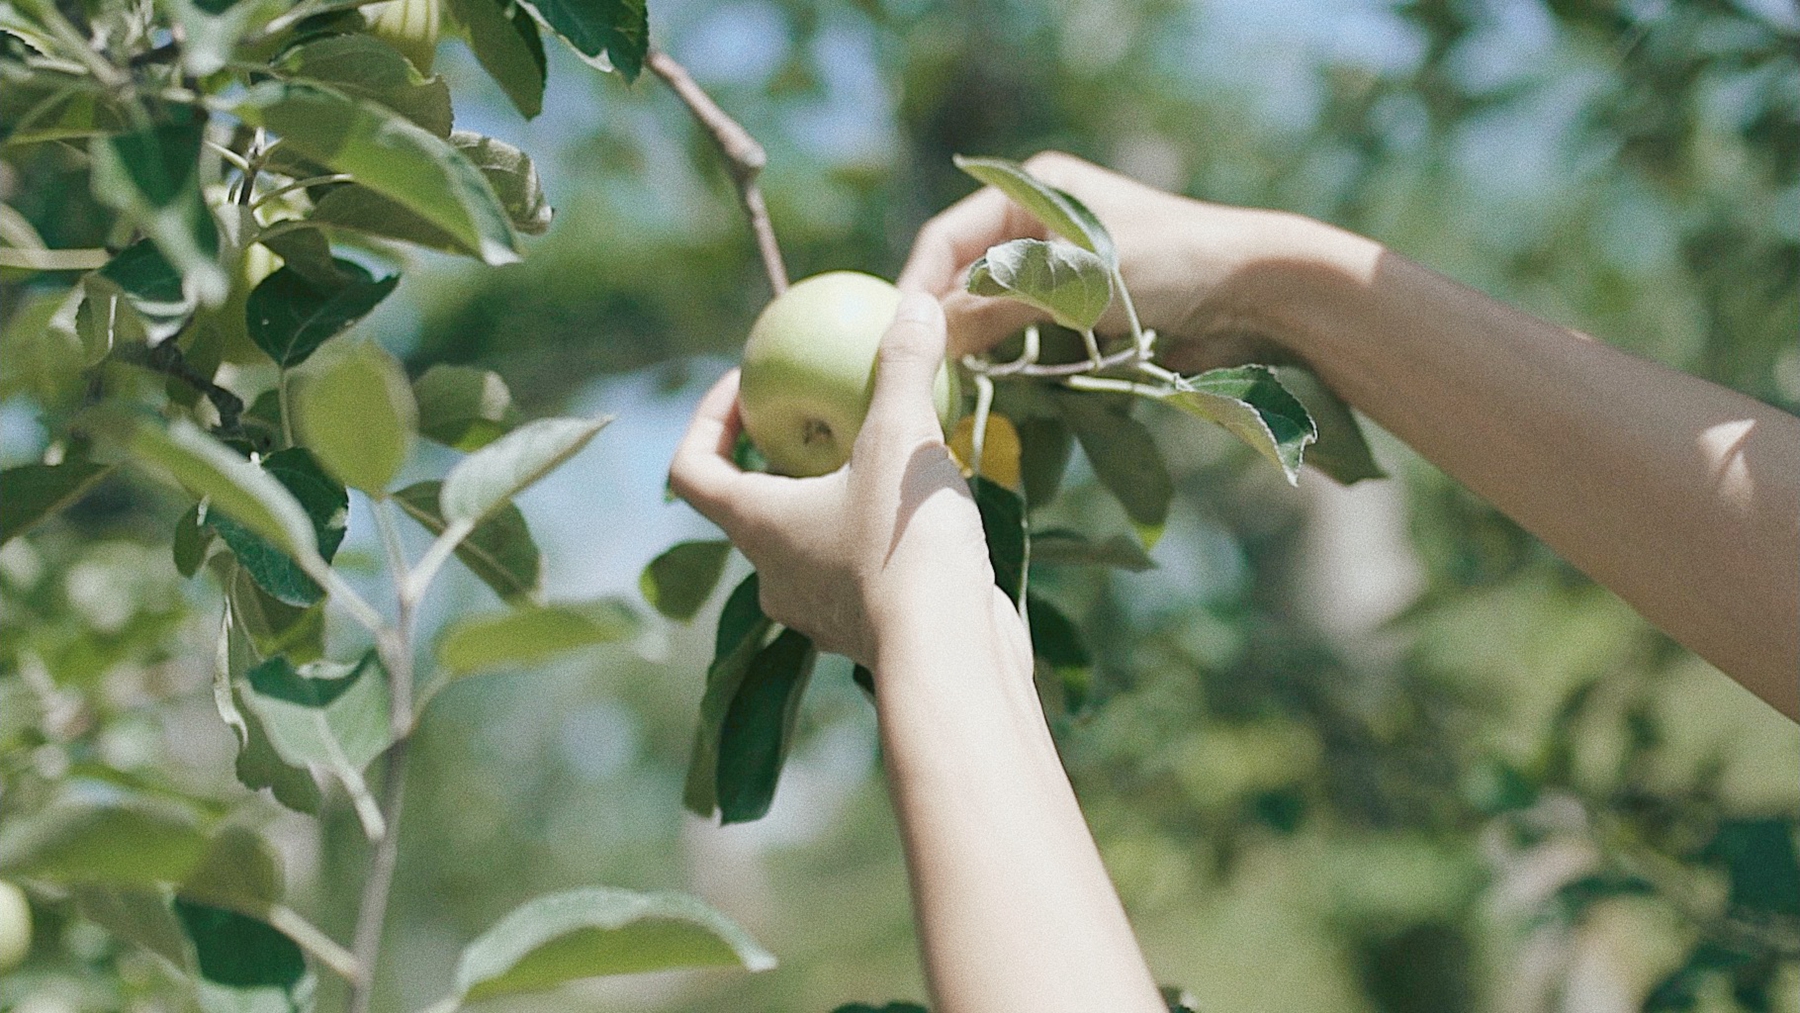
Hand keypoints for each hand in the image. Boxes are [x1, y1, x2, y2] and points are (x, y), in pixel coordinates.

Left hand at [668, 293, 1024, 669]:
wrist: (953, 660)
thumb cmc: (906, 547)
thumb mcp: (903, 435)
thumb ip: (901, 366)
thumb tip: (912, 303)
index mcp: (756, 525)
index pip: (691, 469)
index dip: (705, 420)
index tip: (747, 385)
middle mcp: (774, 573)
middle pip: (752, 503)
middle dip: (779, 456)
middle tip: (823, 413)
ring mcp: (820, 609)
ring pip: (811, 539)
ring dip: (835, 496)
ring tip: (885, 455)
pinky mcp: (871, 629)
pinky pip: (861, 568)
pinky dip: (878, 533)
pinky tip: (927, 505)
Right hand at [899, 150, 1354, 364]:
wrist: (1256, 290)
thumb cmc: (1167, 264)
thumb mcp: (1070, 282)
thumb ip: (992, 307)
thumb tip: (923, 336)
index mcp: (1030, 191)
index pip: (945, 238)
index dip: (915, 288)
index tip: (894, 340)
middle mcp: (1036, 225)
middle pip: (963, 278)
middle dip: (942, 325)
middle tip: (915, 374)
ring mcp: (1058, 270)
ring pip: (992, 313)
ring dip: (975, 350)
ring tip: (949, 390)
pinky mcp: (1080, 311)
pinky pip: (1026, 336)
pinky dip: (1009, 362)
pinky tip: (994, 391)